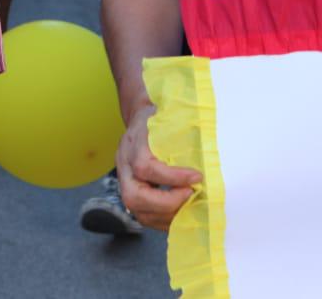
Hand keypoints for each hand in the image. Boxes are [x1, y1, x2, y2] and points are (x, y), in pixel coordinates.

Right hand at [116, 104, 201, 230]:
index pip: (144, 167)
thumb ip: (181, 131)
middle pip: (133, 196)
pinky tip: (182, 211)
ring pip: (138, 210)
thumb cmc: (158, 116)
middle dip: (166, 203)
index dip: (172, 177)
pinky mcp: (131, 191)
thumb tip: (211, 148)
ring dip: (167, 214)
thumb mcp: (167, 115)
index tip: (197, 177)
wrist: (140, 118)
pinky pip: (144, 214)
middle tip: (191, 195)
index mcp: (132, 144)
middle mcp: (123, 165)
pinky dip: (165, 218)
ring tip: (190, 205)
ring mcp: (125, 180)